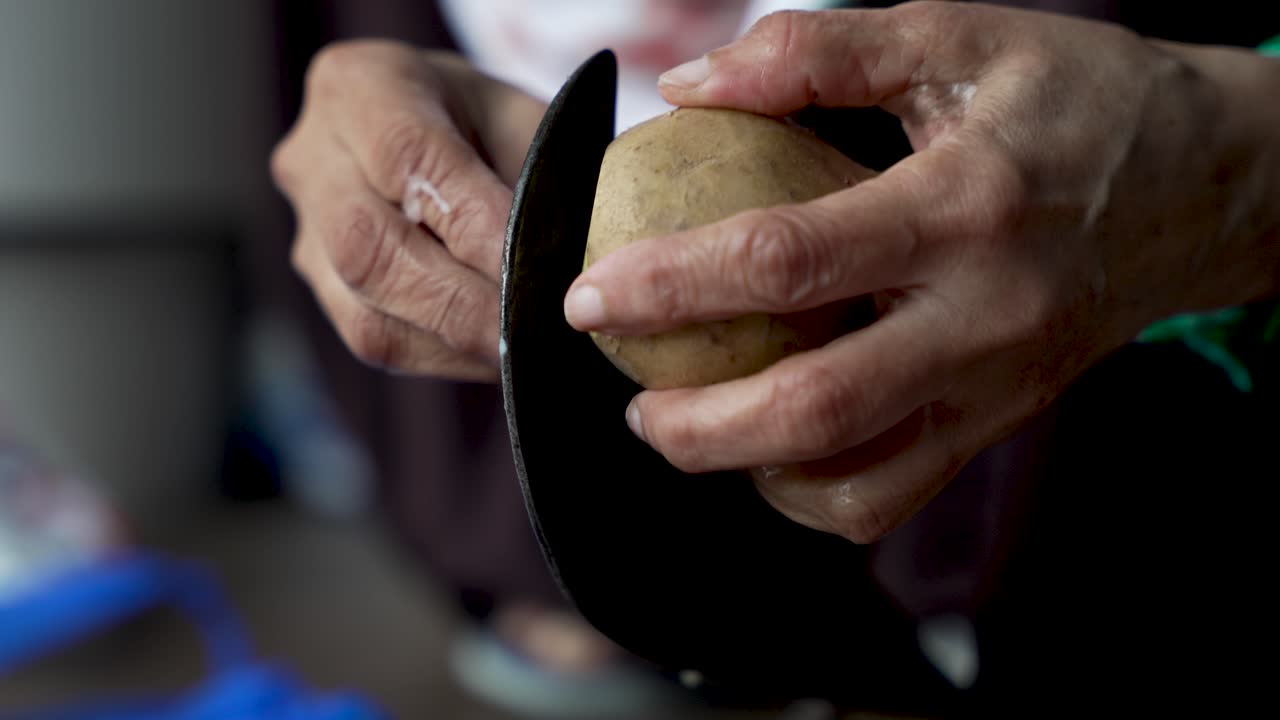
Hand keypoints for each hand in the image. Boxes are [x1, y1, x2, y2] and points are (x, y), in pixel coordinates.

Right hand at [271, 41, 546, 381]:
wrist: (436, 132)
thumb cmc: (489, 124)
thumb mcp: (522, 121)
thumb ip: (538, 180)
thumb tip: (567, 267)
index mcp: (360, 85)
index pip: (408, 159)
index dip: (474, 225)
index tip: (534, 270)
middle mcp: (312, 157)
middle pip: (369, 246)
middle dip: (462, 302)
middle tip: (532, 332)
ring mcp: (305, 230)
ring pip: (364, 310)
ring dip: (455, 341)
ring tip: (522, 350)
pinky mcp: (321, 288)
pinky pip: (375, 339)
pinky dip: (444, 355)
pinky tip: (493, 355)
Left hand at [564, 2, 1279, 541]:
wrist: (1202, 184)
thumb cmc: (1071, 100)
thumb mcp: (953, 38)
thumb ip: (815, 51)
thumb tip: (689, 84)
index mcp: (962, 207)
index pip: (786, 260)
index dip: (670, 284)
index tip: (591, 293)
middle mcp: (981, 316)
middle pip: (815, 410)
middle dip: (695, 426)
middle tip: (629, 401)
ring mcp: (995, 387)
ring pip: (855, 479)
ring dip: (746, 472)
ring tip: (685, 428)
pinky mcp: (998, 423)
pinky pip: (894, 494)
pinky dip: (812, 491)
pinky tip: (769, 447)